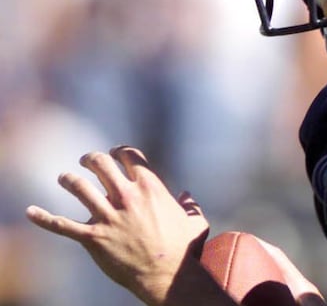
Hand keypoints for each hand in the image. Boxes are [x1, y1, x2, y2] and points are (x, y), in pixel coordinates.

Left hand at [26, 146, 209, 305]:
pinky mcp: (93, 238)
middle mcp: (127, 196)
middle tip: (85, 161)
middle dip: (90, 159)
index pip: (129, 156)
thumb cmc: (184, 250)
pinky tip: (30, 212)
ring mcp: (108, 216)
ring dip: (69, 180)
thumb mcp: (195, 222)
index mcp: (151, 187)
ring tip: (65, 178)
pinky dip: (44, 218)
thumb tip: (187, 197)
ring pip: (79, 187)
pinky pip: (62, 225)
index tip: (115, 154)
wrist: (166, 276)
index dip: (120, 151)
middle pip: (101, 164)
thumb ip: (191, 206)